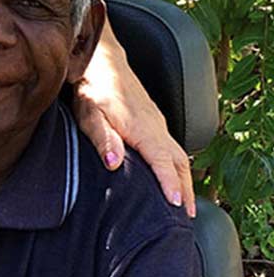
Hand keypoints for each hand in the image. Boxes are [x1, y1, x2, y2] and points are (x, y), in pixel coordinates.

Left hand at [73, 23, 195, 217]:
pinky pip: (172, 147)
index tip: (178, 206)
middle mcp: (155, 126)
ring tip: (184, 203)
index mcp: (142, 127)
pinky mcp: (153, 119)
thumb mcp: (89, 112)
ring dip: (184, 179)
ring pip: (178, 154)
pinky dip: (177, 165)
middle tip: (186, 216)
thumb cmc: (92, 87)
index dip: (170, 185)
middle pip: (178, 162)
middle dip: (185, 189)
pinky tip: (171, 175)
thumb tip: (114, 163)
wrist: (101, 60)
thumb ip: (102, 137)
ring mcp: (157, 122)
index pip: (162, 161)